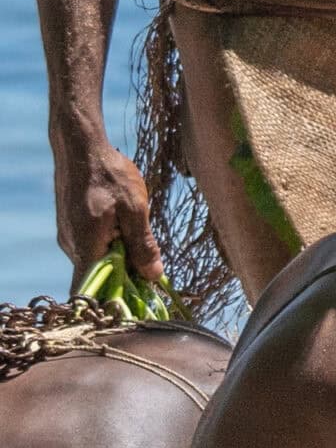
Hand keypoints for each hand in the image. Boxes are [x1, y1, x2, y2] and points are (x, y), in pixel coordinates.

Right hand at [52, 138, 163, 288]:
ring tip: (139, 245)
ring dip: (121, 261)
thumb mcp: (135, 210)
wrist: (81, 145)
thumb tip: (154, 277)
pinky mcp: (72, 229)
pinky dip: (112, 248)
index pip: (93, 290)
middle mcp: (72, 247)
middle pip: (100, 278)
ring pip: (99, 262)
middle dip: (125, 279)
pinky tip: (126, 232)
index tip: (139, 302)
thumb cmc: (109, 174)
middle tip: (151, 272)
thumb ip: (144, 245)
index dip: (115, 301)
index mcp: (86, 246)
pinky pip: (94, 249)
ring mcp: (70, 237)